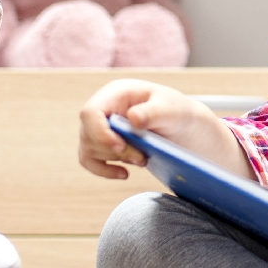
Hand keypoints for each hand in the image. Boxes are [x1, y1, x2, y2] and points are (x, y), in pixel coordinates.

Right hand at [76, 80, 250, 180]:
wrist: (179, 125)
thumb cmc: (174, 111)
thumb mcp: (171, 109)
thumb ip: (153, 112)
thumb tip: (133, 118)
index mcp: (115, 93)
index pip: (90, 112)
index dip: (99, 132)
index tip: (120, 147)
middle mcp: (103, 108)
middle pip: (89, 134)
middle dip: (114, 150)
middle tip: (141, 157)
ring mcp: (99, 127)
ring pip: (89, 149)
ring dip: (115, 160)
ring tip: (142, 159)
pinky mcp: (100, 144)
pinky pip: (89, 161)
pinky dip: (104, 171)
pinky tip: (125, 174)